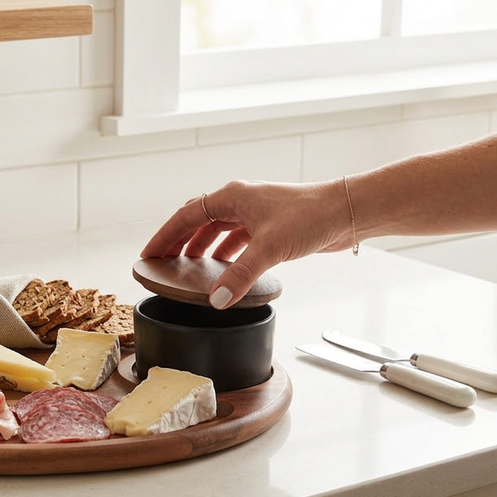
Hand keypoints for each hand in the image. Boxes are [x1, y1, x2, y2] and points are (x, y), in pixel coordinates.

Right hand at [140, 179, 354, 307]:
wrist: (347, 211)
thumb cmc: (311, 216)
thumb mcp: (270, 248)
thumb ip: (240, 275)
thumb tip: (217, 299)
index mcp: (232, 196)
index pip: (186, 216)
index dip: (164, 236)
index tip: (148, 253)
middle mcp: (240, 200)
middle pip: (198, 219)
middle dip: (179, 240)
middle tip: (162, 261)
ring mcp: (256, 212)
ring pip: (218, 228)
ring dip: (202, 246)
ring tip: (188, 267)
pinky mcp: (270, 225)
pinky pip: (237, 237)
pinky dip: (226, 252)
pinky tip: (224, 268)